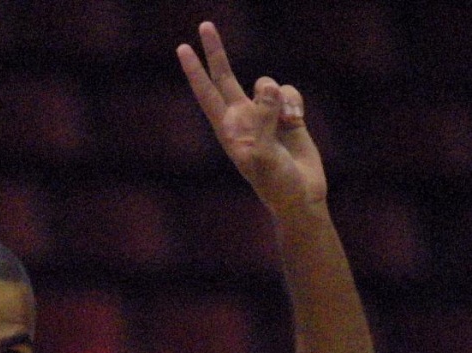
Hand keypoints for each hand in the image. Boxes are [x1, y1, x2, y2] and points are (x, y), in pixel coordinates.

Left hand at [177, 22, 326, 215]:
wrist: (301, 196)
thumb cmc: (276, 183)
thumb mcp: (263, 155)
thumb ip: (261, 119)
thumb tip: (263, 87)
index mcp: (228, 130)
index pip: (207, 94)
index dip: (194, 71)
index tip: (182, 49)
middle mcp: (242, 119)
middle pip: (225, 77)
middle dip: (215, 52)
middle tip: (204, 25)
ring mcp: (264, 115)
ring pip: (267, 83)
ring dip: (279, 98)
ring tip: (286, 124)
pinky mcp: (286, 114)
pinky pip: (288, 91)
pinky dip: (295, 103)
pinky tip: (297, 123)